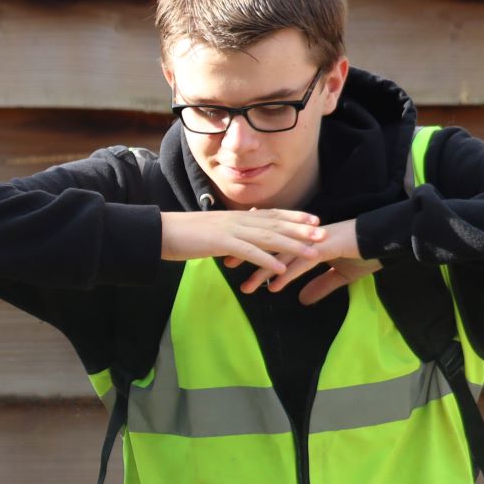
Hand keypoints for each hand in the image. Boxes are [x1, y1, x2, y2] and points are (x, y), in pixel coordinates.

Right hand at [162, 208, 324, 292]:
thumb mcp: (209, 232)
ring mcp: (229, 230)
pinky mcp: (220, 243)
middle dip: (302, 229)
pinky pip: (249, 252)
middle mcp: (236, 220)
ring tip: (314, 253)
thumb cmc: (181, 234)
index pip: (270, 214)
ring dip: (293, 245)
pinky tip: (282, 269)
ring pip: (268, 237)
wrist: (159, 232)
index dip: (293, 217)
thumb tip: (235, 240)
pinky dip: (267, 260)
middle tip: (324, 233)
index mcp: (234, 217)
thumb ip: (225, 234)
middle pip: (275, 223)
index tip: (313, 220)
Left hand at [226, 219, 381, 300]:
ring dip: (263, 272)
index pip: (272, 241)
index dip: (253, 247)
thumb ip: (320, 286)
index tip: (233, 254)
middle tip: (225, 264)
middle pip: (269, 245)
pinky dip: (287, 275)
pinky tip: (274, 287)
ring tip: (246, 287)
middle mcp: (305, 238)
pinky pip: (302, 264)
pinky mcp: (326, 249)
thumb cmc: (364, 252)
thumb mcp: (341, 275)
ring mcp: (314, 242)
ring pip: (282, 257)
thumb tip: (302, 301)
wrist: (387, 240)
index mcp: (305, 239)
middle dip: (247, 254)